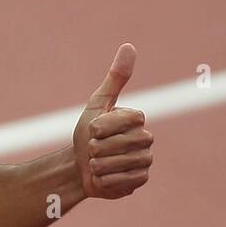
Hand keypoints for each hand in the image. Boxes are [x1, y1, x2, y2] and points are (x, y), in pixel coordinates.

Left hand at [72, 43, 153, 199]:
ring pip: (120, 163)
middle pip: (120, 143)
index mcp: (137, 119)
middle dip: (97, 148)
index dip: (101, 126)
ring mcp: (145, 161)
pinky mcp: (140, 180)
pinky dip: (105, 180)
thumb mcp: (97, 104)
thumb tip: (129, 46)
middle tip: (94, 149)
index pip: (124, 120)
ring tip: (97, 163)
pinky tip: (103, 177)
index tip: (93, 129)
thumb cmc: (87, 134)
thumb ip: (116, 78)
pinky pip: (121, 180)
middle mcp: (146, 139)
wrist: (78, 168)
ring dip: (99, 165)